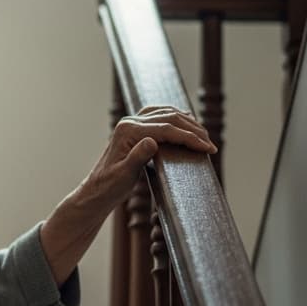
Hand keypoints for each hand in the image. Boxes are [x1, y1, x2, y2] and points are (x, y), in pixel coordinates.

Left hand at [81, 105, 214, 210]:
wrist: (96, 191)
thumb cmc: (108, 187)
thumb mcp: (123, 176)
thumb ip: (137, 157)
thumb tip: (152, 141)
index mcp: (127, 131)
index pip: (166, 129)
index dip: (189, 137)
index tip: (207, 148)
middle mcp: (129, 122)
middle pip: (169, 118)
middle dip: (193, 130)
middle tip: (210, 145)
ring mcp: (131, 123)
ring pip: (165, 114)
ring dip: (186, 122)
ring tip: (204, 135)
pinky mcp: (134, 129)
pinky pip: (158, 116)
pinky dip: (175, 118)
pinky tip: (186, 123)